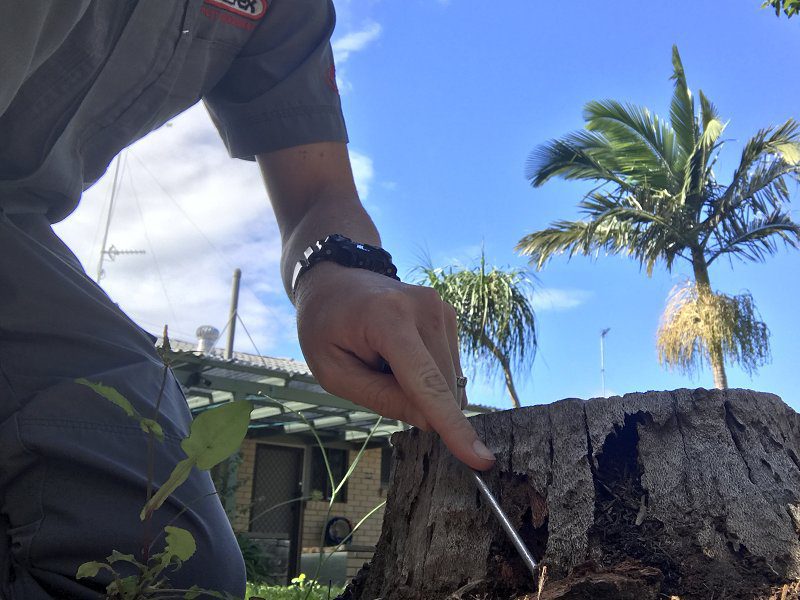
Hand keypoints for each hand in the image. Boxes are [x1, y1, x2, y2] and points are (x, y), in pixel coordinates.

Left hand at [294, 262, 495, 470]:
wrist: (335, 278)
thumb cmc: (325, 327)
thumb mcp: (334, 372)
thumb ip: (380, 399)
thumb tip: (430, 422)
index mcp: (387, 319)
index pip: (427, 383)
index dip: (452, 426)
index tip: (481, 460)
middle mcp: (424, 308)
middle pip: (441, 387)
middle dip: (416, 401)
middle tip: (375, 375)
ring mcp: (441, 308)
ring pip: (449, 380)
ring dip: (421, 387)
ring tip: (384, 358)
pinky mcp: (449, 313)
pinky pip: (449, 365)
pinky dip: (428, 373)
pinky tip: (400, 354)